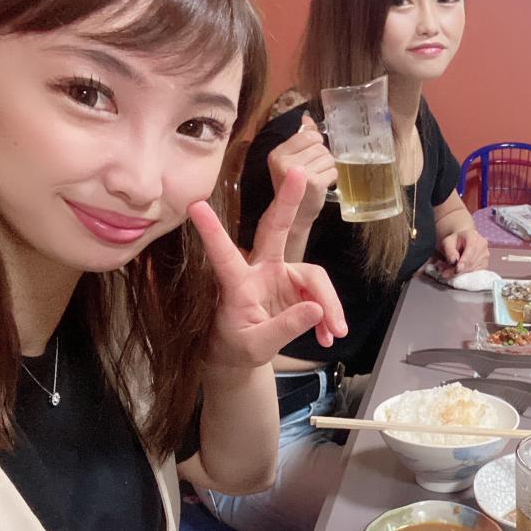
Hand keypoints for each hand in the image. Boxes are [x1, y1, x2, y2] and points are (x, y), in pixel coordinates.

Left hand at [188, 167, 347, 368]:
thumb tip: (316, 310)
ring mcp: (281, 276)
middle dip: (287, 201)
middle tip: (299, 173)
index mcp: (238, 285)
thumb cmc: (237, 348)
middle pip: (275, 229)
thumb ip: (285, 328)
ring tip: (335, 334)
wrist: (240, 357)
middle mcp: (260, 271)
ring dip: (330, 306)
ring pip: (314, 277)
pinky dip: (329, 316)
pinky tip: (329, 336)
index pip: (223, 255)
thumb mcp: (257, 347)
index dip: (212, 232)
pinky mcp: (297, 286)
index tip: (195, 205)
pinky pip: (322, 295)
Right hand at [266, 113, 335, 226]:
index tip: (311, 154)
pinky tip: (322, 185)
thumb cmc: (294, 186)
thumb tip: (307, 117)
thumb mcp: (292, 160)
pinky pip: (333, 171)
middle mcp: (286, 162)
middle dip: (322, 157)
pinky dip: (331, 178)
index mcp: (277, 153)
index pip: (308, 135)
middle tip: (313, 170)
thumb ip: (300, 138)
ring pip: (328, 158)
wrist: (294, 217)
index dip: (316, 143)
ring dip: (327, 167)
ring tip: (317, 177)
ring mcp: (300, 173)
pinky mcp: (314, 183)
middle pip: (320, 146)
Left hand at [436, 228, 488, 278]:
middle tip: (445, 274)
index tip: (457, 270)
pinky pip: (475, 272)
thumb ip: (450, 251)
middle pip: (471, 261)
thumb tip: (453, 261)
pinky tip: (457, 273)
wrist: (462, 239)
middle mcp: (482, 246)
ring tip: (448, 273)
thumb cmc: (454, 240)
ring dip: (460, 273)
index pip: (471, 250)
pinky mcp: (485, 263)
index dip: (464, 261)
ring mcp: (485, 255)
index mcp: (473, 237)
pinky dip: (465, 274)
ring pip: (473, 268)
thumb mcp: (447, 242)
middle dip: (459, 270)